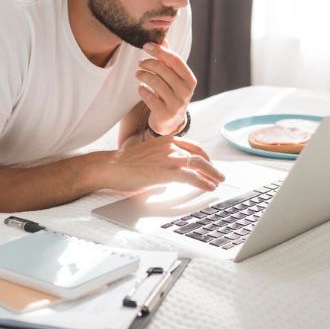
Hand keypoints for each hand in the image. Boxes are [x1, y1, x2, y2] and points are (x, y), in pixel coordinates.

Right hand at [96, 136, 224, 192]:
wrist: (111, 167)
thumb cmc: (124, 164)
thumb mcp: (146, 157)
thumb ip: (159, 164)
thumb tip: (164, 183)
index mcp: (165, 141)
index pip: (192, 146)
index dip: (203, 155)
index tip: (209, 163)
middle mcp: (170, 146)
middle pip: (199, 154)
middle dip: (212, 165)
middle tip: (219, 174)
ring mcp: (170, 158)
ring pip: (199, 165)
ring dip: (212, 174)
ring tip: (218, 182)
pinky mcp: (168, 172)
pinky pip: (192, 177)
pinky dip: (203, 183)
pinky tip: (209, 187)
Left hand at [136, 40, 196, 134]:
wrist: (170, 120)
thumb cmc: (171, 92)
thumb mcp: (173, 77)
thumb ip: (168, 59)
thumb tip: (161, 40)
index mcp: (190, 80)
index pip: (174, 60)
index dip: (159, 51)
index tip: (146, 46)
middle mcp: (186, 92)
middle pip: (162, 69)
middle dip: (148, 63)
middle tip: (140, 63)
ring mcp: (176, 103)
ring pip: (154, 81)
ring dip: (142, 75)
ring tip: (138, 73)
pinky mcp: (164, 113)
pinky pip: (148, 96)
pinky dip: (142, 89)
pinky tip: (141, 88)